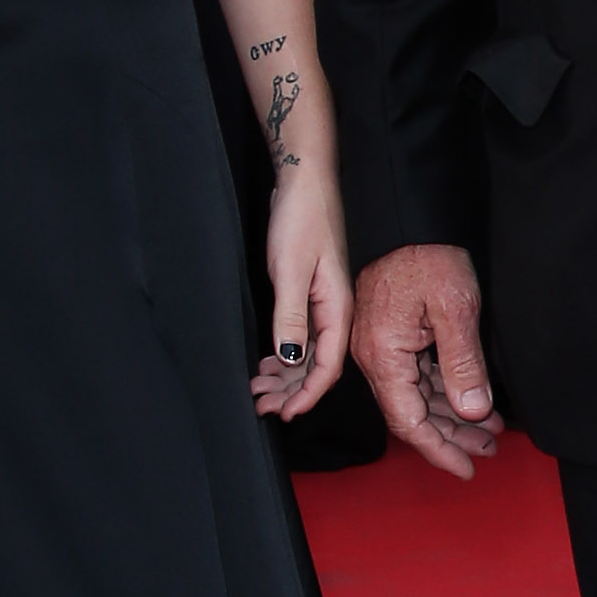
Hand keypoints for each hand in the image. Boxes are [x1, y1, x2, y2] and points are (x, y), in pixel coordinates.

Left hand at [248, 155, 349, 421]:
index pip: (328, 367)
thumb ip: (291, 316)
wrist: (304, 182)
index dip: (307, 395)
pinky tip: (269, 364)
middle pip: (318, 366)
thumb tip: (291, 358)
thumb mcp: (290, 270)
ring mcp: (323, 303)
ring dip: (285, 376)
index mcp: (337, 309)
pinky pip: (301, 335)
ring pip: (307, 353)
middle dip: (291, 392)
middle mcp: (334, 311)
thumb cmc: (302, 218)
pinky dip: (284, 354)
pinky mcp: (310, 294)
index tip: (285, 414)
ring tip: (258, 391)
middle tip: (262, 407)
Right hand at [350, 244, 500, 476]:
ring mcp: (380, 346)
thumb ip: (462, 364)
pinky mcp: (390, 335)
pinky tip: (470, 399)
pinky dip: (443, 390)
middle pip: (411, 413)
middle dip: (451, 436)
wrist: (407, 216)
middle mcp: (374, 356)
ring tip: (487, 429)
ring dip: (450, 415)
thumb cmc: (429, 254)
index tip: (465, 468)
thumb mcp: (456, 308)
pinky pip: (415, 375)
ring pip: (415, 396)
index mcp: (383, 354)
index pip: (408, 420)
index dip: (438, 449)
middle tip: (487, 449)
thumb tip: (472, 411)